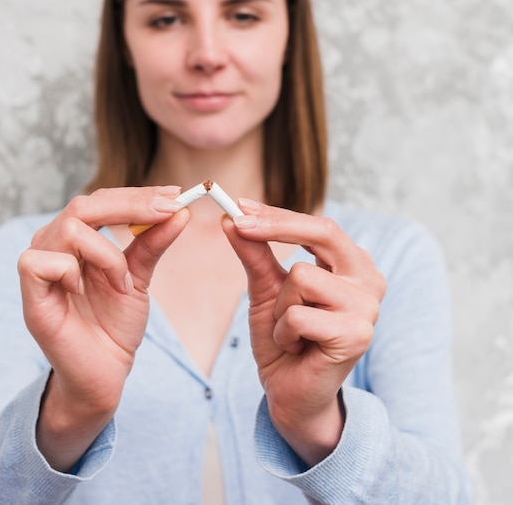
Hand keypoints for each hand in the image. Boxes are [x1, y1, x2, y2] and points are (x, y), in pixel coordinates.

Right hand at [17, 186, 189, 469]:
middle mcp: (54, 245)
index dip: (138, 195)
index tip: (175, 195)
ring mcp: (39, 267)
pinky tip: (83, 291)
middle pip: (84, 204)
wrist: (104, 374)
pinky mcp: (30, 295)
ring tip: (123, 283)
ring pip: (69, 229)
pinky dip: (71, 271)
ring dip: (107, 254)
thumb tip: (179, 211)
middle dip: (131, 206)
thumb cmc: (114, 325)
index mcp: (77, 238)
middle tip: (168, 211)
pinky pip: (41, 261)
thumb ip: (152, 243)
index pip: (102, 200)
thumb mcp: (140, 277)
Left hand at [222, 199, 385, 465]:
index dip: (277, 214)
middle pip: (323, 232)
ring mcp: (368, 308)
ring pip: (301, 277)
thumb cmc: (283, 338)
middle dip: (275, 226)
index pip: (318, 226)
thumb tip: (230, 218)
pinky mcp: (357, 335)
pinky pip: (298, 316)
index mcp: (352, 264)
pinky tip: (297, 348)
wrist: (290, 392)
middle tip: (238, 223)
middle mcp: (368, 280)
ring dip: (279, 307)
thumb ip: (254, 253)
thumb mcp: (265, 289)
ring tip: (290, 330)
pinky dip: (283, 333)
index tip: (238, 205)